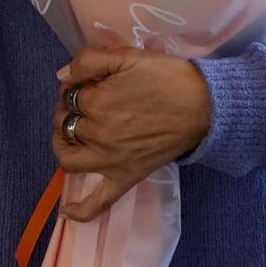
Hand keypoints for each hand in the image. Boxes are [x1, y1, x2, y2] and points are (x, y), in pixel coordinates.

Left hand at [50, 48, 212, 221]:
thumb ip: (89, 60)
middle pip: (66, 121)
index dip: (74, 85)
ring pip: (69, 158)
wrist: (202, 104)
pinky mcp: (127, 178)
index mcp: (97, 102)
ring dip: (63, 144)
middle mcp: (98, 134)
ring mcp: (111, 161)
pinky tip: (67, 211)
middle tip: (85, 99)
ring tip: (69, 133)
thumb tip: (63, 77)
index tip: (89, 81)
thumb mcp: (127, 56)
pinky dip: (81, 210)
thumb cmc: (165, 77)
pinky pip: (99, 202)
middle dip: (69, 108)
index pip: (68, 94)